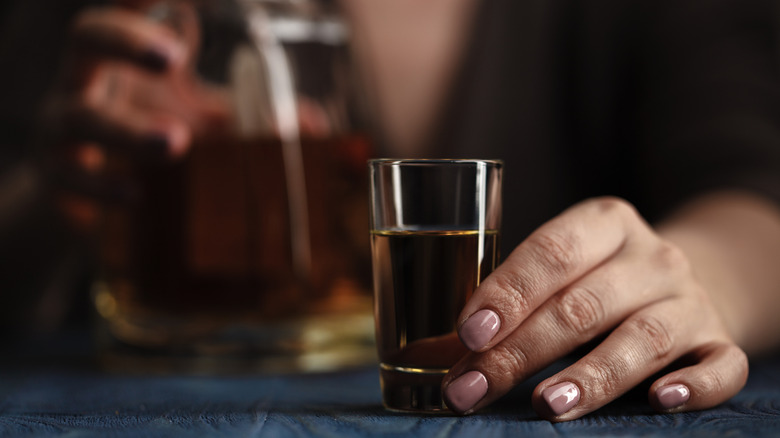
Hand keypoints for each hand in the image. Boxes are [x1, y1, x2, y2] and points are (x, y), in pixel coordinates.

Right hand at [40, 3, 229, 229]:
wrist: (92, 188)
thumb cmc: (150, 130)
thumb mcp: (199, 115)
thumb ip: (244, 112)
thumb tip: (312, 122)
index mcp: (126, 51)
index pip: (130, 3)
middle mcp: (89, 76)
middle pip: (88, 37)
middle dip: (126, 41)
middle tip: (172, 58)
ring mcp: (65, 123)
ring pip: (79, 115)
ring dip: (127, 130)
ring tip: (175, 142)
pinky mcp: (57, 172)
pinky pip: (69, 175)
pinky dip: (101, 185)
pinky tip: (135, 193)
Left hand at [442, 197, 747, 420]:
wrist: (685, 279)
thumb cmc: (596, 278)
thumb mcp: (555, 275)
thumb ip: (498, 310)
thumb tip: (421, 355)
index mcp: (604, 224)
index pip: (551, 253)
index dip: (507, 293)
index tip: (467, 333)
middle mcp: (651, 256)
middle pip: (583, 304)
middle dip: (522, 351)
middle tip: (474, 388)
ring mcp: (690, 299)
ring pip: (644, 336)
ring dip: (595, 373)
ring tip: (548, 404)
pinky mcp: (719, 340)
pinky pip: (720, 364)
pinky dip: (695, 383)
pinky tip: (662, 401)